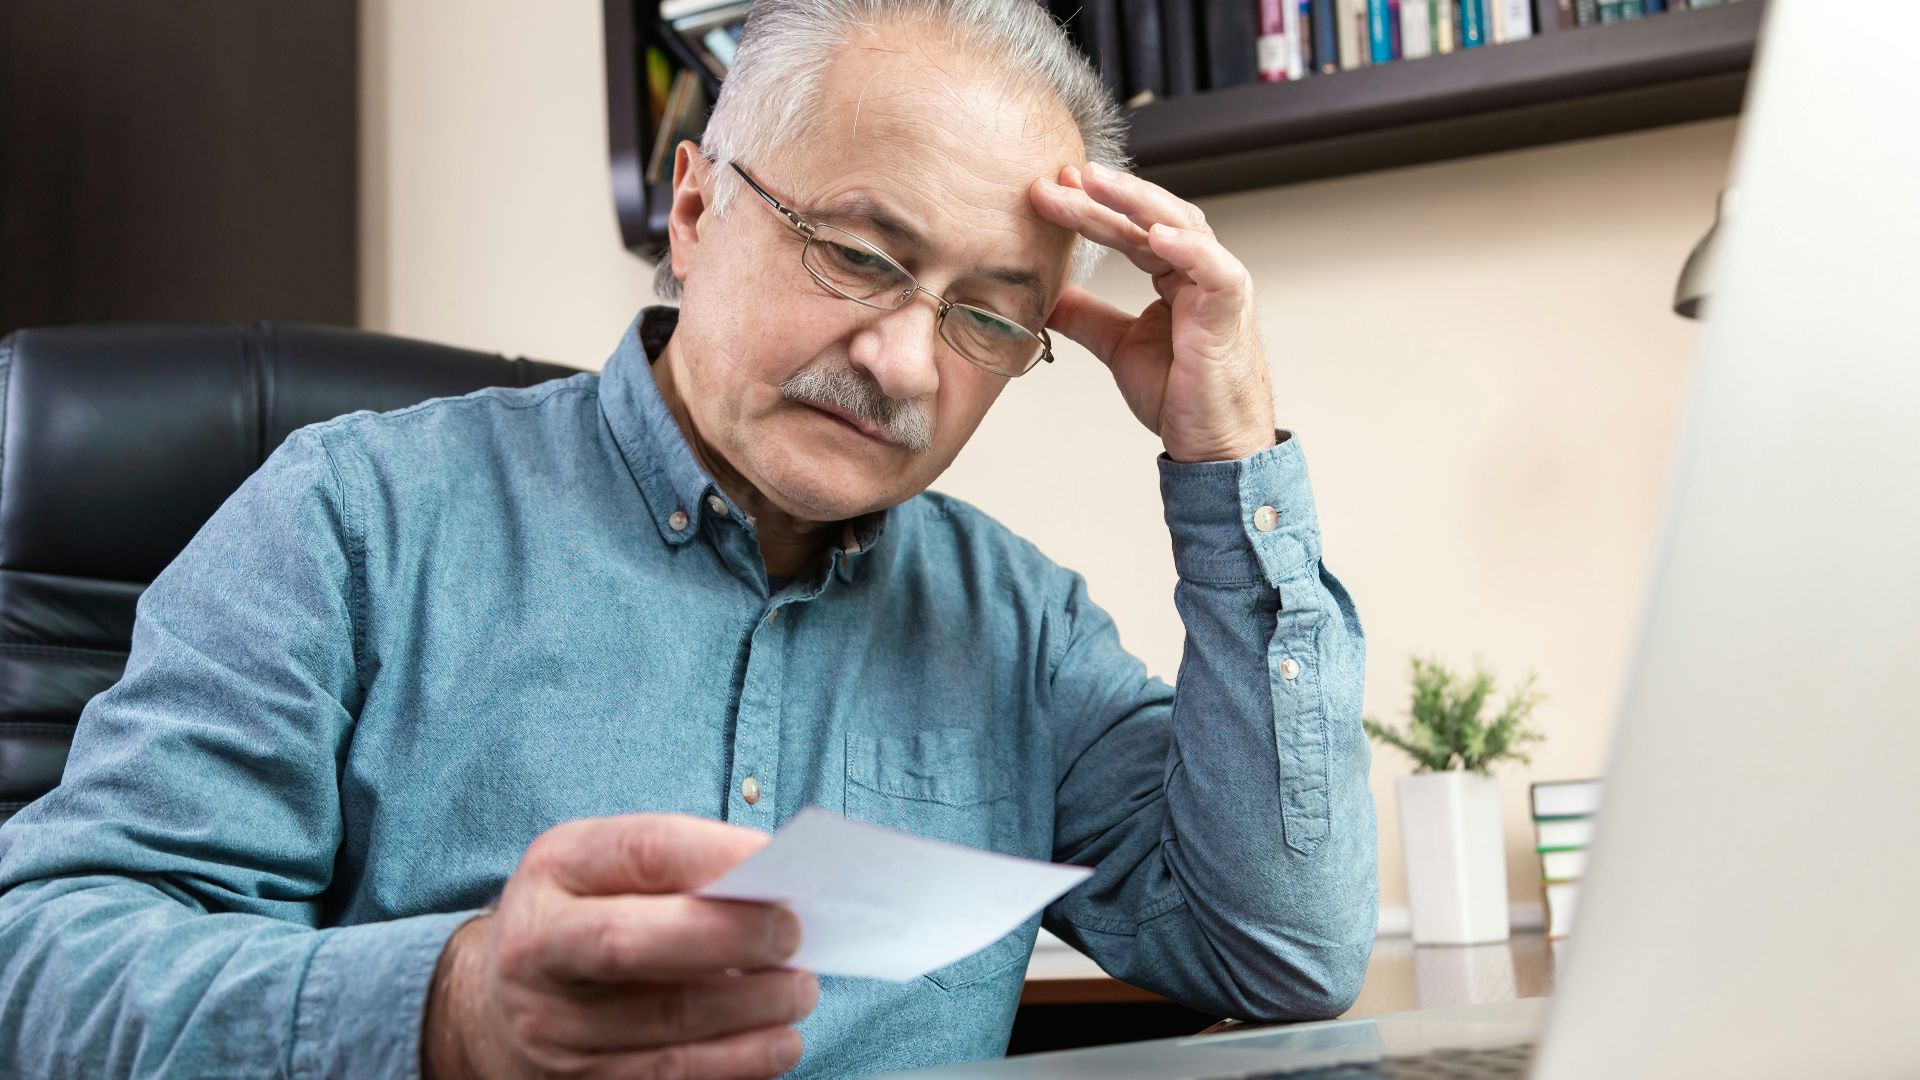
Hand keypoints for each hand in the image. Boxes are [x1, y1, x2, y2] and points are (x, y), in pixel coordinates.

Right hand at [423, 814, 815, 1079]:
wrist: (494, 1006)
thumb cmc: (582, 916)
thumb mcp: (604, 867)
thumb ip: (676, 864)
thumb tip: (774, 877)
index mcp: (554, 870)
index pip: (639, 851)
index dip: (715, 854)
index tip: (776, 860)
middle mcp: (538, 949)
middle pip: (631, 943)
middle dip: (727, 937)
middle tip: (793, 934)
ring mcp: (553, 1026)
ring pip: (663, 1024)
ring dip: (751, 1009)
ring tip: (800, 990)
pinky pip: (671, 1078)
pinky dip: (738, 1062)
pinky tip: (778, 1042)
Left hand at [1030, 162, 1276, 463]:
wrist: (1211, 443)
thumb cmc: (1180, 394)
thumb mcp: (1118, 345)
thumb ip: (1087, 315)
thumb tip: (1046, 296)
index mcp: (1173, 275)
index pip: (1127, 229)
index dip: (1090, 209)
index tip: (1050, 191)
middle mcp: (1198, 270)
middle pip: (1148, 218)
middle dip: (1103, 196)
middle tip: (1061, 179)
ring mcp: (1218, 283)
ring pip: (1178, 226)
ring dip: (1135, 202)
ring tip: (1095, 184)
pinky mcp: (1231, 307)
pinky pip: (1212, 267)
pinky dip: (1186, 247)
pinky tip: (1154, 233)